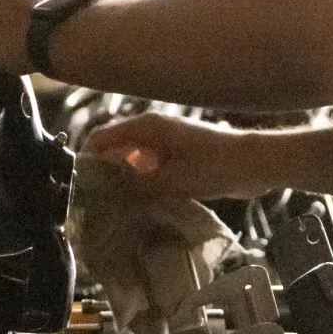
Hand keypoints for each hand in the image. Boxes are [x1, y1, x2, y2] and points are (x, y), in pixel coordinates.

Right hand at [84, 112, 271, 200]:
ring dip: (120, 179)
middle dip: (102, 173)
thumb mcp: (170, 182)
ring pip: (129, 159)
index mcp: (146, 127)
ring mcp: (163, 141)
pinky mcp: (175, 154)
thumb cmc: (213, 167)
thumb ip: (135, 186)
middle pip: (113, 148)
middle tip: (93, 201)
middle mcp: (151, 130)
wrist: (253, 164)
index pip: (101, 139)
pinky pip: (146, 166)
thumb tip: (107, 193)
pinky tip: (137, 202)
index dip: (86, 161)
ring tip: (112, 205)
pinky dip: (138, 180)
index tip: (79, 187)